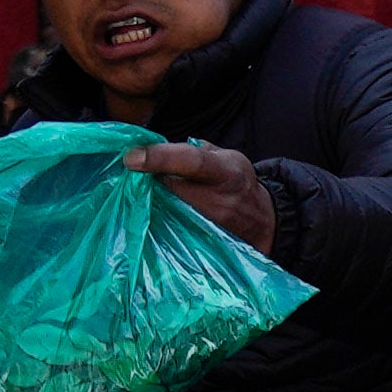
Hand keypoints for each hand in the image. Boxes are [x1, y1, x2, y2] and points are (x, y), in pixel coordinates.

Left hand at [127, 140, 281, 252]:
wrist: (261, 220)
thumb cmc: (237, 181)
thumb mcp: (226, 156)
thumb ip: (194, 151)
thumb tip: (157, 147)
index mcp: (225, 171)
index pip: (191, 161)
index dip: (160, 158)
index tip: (131, 157)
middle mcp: (218, 200)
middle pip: (170, 189)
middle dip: (148, 180)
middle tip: (137, 173)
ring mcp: (209, 225)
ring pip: (166, 212)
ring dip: (150, 200)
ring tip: (147, 192)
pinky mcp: (202, 244)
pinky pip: (170, 229)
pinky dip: (157, 218)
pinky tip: (153, 211)